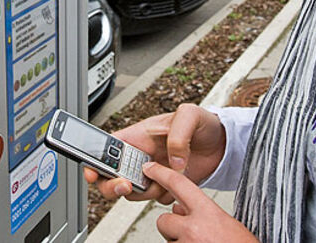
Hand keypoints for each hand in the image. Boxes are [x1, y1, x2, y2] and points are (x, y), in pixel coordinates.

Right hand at [83, 104, 226, 204]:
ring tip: (165, 175)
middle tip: (126, 183)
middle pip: (111, 176)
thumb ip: (178, 135)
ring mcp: (152, 173)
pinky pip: (157, 199)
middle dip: (113, 184)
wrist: (222, 144)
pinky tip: (179, 180)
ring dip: (146, 190)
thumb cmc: (203, 123)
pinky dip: (166, 194)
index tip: (93, 171)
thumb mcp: (190, 116)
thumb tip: (172, 161)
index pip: (106, 147)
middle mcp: (140, 156)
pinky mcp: (165, 186)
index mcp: (137, 136)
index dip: (93, 160)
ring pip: (132, 191)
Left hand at [144, 160, 257, 241]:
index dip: (162, 174)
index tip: (150, 168)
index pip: (179, 185)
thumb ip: (200, 213)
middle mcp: (194, 229)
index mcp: (208, 213)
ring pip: (168, 240)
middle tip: (190, 235)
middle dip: (172, 227)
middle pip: (163, 220)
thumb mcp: (226, 224)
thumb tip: (177, 209)